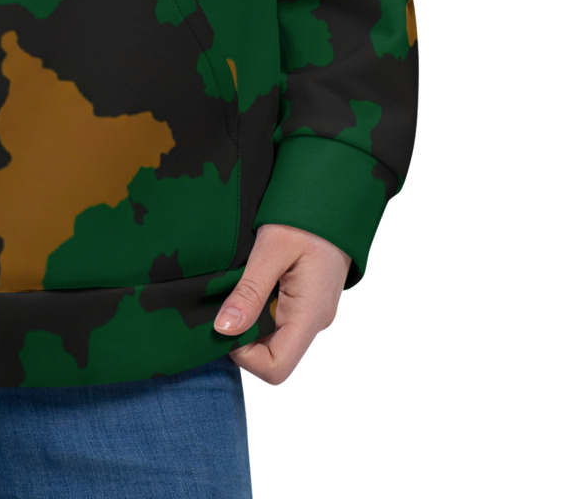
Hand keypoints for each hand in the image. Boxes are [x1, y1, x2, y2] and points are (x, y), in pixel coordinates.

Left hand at [216, 223, 349, 385]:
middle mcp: (315, 321)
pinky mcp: (309, 300)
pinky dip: (260, 307)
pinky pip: (281, 318)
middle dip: (243, 336)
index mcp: (310, 314)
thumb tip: (223, 330)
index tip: (225, 322)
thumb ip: (250, 291)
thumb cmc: (307, 216)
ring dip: (250, 319)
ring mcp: (313, 311)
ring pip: (275, 337)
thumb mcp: (272, 248)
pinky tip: (251, 279)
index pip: (276, 367)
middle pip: (273, 354)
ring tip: (238, 284)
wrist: (336, 195)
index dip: (244, 355)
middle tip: (225, 298)